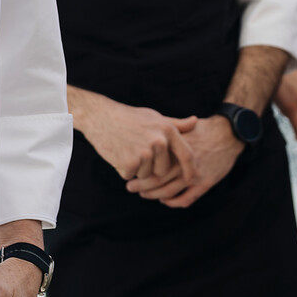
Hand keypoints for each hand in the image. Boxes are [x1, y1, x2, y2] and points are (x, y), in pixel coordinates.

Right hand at [74, 92, 197, 183]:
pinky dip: (124, 169)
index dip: (190, 170)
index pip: (186, 155)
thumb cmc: (129, 117)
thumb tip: (196, 121)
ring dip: (136, 169)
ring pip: (146, 175)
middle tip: (138, 151)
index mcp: (168, 130)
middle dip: (152, 168)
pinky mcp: (129, 163)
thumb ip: (176, 124)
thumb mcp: (155, 117)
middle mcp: (159, 142)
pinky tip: (118, 153)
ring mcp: (144, 153)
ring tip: (127, 149)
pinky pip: (131, 176)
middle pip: (163, 170)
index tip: (191, 179)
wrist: (100, 117)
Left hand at [127, 115, 243, 207]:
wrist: (229, 134)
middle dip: (141, 186)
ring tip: (144, 194)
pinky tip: (166, 201)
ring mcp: (195, 175)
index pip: (153, 164)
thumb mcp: (183, 127)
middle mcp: (184, 164)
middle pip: (157, 180)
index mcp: (177, 149)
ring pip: (169, 192)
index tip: (130, 172)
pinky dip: (173, 203)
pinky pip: (186, 199)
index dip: (140, 171)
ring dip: (154, 196)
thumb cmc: (204, 128)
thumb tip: (145, 136)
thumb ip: (166, 133)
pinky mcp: (206, 183)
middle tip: (130, 188)